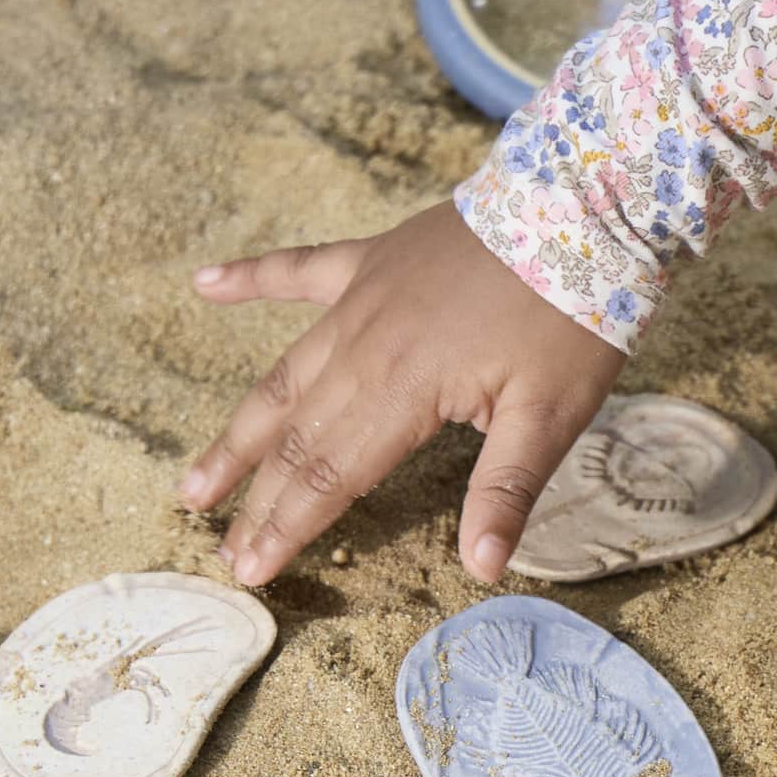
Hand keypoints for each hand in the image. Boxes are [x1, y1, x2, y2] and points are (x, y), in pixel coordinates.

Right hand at [180, 202, 624, 584]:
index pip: (331, 475)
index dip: (288, 526)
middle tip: (221, 551)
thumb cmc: (570, 317)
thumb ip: (506, 491)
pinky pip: (297, 269)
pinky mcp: (372, 260)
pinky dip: (249, 278)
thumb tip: (482, 567)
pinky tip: (203, 284)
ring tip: (195, 480)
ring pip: (283, 375)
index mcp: (404, 391)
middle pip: (296, 437)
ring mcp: (361, 299)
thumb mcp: (553, 416)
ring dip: (239, 431)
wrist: (582, 205)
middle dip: (256, 499)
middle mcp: (364, 346)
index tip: (251, 570)